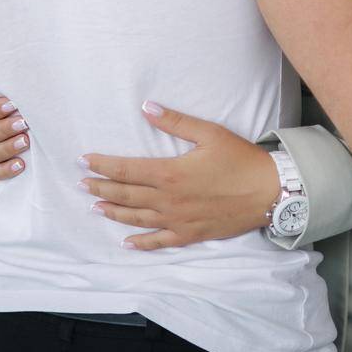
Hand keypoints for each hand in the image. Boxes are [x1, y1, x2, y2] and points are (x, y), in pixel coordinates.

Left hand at [79, 102, 280, 250]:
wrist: (269, 192)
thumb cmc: (240, 159)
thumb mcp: (209, 133)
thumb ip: (175, 121)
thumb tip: (146, 107)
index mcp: (169, 173)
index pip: (126, 170)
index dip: (102, 165)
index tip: (84, 161)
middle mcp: (168, 201)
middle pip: (126, 195)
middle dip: (101, 187)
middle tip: (81, 183)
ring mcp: (178, 221)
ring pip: (137, 219)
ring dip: (114, 212)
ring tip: (95, 207)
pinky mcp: (190, 234)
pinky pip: (160, 242)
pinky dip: (141, 243)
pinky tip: (126, 243)